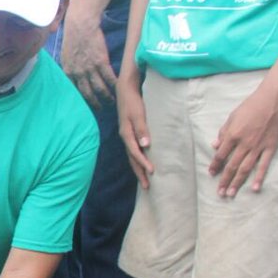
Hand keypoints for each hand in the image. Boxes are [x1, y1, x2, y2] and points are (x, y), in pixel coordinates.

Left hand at [60, 18, 116, 108]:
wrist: (81, 25)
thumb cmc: (72, 37)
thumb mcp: (65, 55)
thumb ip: (69, 67)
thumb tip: (71, 74)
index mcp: (68, 72)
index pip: (74, 91)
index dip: (80, 100)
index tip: (85, 106)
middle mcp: (78, 73)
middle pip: (87, 93)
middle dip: (94, 103)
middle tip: (100, 109)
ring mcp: (90, 68)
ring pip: (99, 88)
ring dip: (106, 96)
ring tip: (111, 102)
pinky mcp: (101, 62)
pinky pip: (109, 77)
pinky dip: (114, 85)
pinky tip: (118, 89)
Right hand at [116, 69, 152, 187]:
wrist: (125, 90)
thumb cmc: (133, 101)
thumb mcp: (138, 114)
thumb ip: (142, 129)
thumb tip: (145, 145)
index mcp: (126, 134)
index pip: (135, 153)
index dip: (143, 163)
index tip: (152, 172)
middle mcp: (125, 137)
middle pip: (132, 159)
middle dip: (139, 172)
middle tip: (147, 186)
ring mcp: (127, 136)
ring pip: (132, 156)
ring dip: (138, 168)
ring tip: (145, 180)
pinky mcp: (129, 133)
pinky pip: (133, 151)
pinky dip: (138, 160)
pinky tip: (142, 163)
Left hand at [208, 84, 277, 196]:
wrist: (273, 100)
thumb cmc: (250, 106)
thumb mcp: (232, 117)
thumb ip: (223, 133)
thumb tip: (214, 146)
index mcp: (232, 135)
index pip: (220, 155)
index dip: (214, 165)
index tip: (211, 174)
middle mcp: (244, 144)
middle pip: (231, 166)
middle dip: (224, 180)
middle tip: (219, 193)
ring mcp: (258, 147)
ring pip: (245, 169)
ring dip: (237, 182)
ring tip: (231, 193)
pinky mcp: (271, 147)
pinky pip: (264, 165)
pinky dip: (259, 177)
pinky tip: (255, 188)